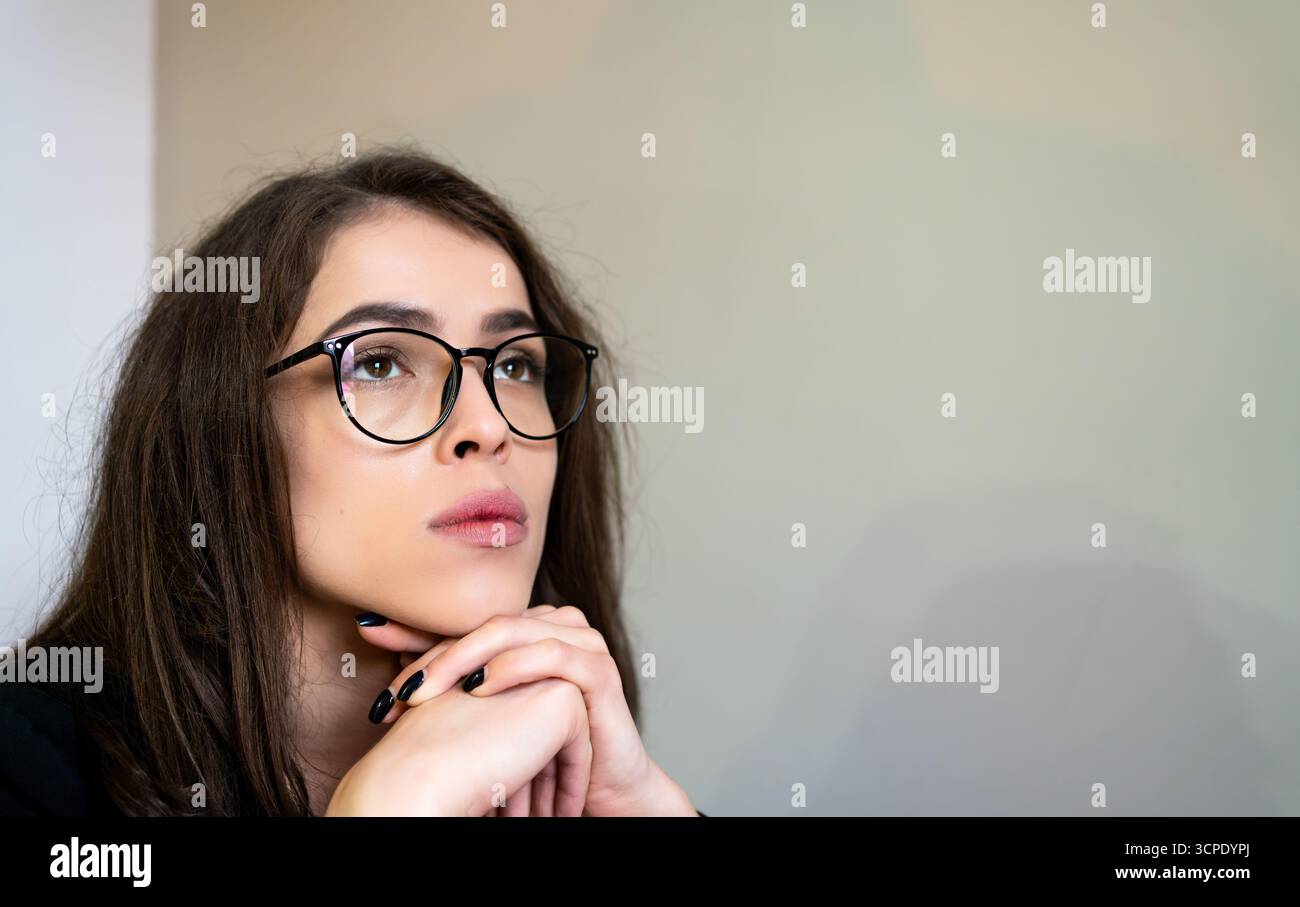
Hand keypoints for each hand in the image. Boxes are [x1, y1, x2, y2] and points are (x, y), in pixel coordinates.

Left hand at [356, 606, 696, 815]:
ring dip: (466, 657)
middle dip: (436, 655)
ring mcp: (581, 643)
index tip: (372, 647)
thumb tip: (373, 646)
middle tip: (401, 689)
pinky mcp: (599, 670)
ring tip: (429, 688)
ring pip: (513, 631)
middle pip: (485, 625)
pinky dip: (512, 667)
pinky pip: (552, 654)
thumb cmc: (541, 754)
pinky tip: (479, 687)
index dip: (418, 637)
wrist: (598, 790)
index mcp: (529, 630)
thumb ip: (443, 682)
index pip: (466, 624)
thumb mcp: (483, 720)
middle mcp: (556, 626)